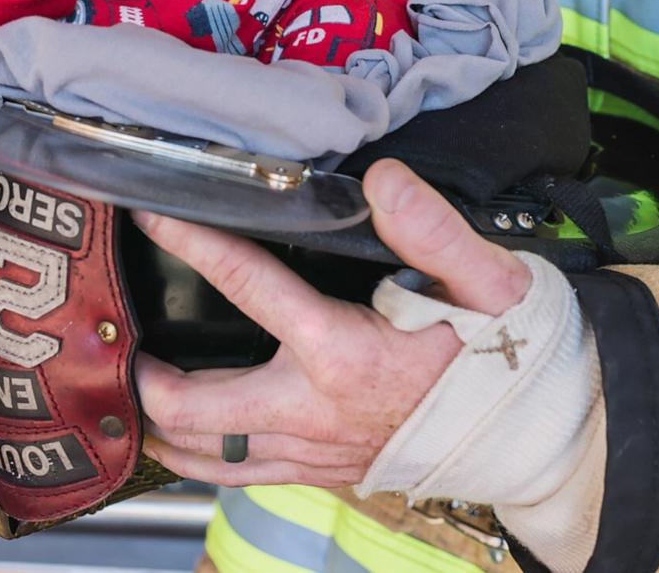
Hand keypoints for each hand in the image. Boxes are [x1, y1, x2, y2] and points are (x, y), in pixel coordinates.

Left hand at [135, 158, 531, 487]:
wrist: (536, 434)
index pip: (247, 285)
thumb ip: (433, 229)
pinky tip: (187, 437)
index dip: (191, 243)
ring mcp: (313, 453)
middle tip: (121, 339)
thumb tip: (383, 180)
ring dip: (162, 428)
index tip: (149, 214)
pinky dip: (202, 460)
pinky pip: (240, 479)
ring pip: (207, 457)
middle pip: (194, 407)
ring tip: (134, 392)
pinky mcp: (322, 473)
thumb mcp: (487, 282)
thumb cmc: (508, 353)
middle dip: (145, 376)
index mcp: (343, 353)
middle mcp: (313, 411)